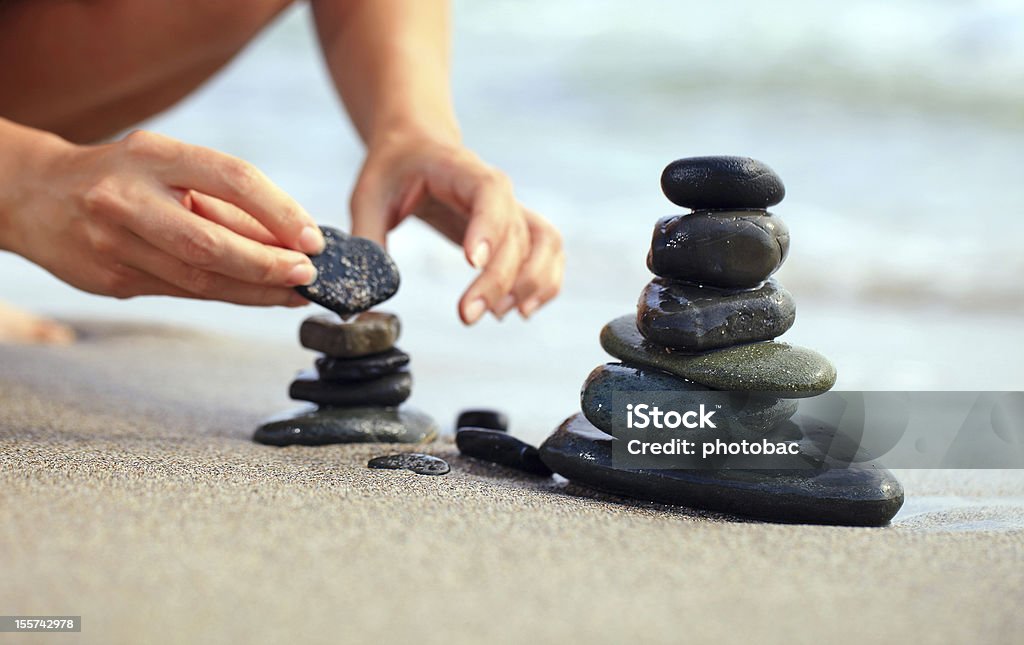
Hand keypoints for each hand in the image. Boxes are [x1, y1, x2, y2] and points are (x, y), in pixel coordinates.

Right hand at [3, 129, 324, 305]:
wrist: (35, 195)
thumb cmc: (123, 177)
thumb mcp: (168, 166)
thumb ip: (225, 201)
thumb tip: (293, 236)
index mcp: (153, 156)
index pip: (232, 178)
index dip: (280, 211)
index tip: (314, 238)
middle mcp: (128, 199)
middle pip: (211, 243)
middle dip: (268, 265)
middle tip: (307, 276)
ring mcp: (114, 243)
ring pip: (198, 279)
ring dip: (255, 291)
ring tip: (293, 293)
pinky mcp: (111, 280)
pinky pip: (182, 293)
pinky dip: (227, 295)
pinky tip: (256, 295)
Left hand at [351, 132, 563, 323]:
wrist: (418, 145)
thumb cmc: (393, 168)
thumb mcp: (368, 197)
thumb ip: (367, 241)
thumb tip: (364, 297)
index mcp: (462, 171)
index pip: (489, 195)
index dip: (487, 228)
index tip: (471, 263)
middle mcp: (498, 191)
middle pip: (516, 234)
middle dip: (497, 279)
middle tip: (468, 315)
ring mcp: (514, 210)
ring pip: (545, 244)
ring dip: (532, 282)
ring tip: (500, 314)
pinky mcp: (519, 230)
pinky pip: (549, 254)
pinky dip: (545, 282)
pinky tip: (521, 310)